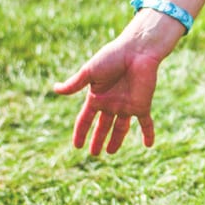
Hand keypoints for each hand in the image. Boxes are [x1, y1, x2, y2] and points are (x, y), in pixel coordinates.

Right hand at [53, 36, 163, 154]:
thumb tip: (55, 89)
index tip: (77, 146)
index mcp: (97, 96)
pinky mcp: (142, 105)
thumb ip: (75, 84)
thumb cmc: (112, 57)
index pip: (85, 119)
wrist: (137, 51)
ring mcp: (127, 105)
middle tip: (94, 153)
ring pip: (121, 128)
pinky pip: (146, 123)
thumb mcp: (90, 71)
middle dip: (98, 139)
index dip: (81, 132)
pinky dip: (148, 134)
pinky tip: (149, 145)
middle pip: (103, 126)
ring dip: (117, 140)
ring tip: (111, 151)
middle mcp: (111, 103)